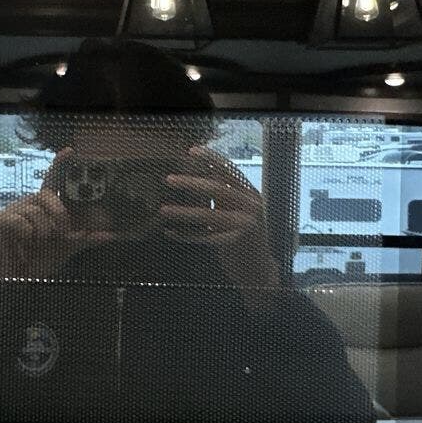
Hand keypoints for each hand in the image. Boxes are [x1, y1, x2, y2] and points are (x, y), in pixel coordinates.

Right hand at [0, 150, 114, 279]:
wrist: (16, 280)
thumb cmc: (39, 260)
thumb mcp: (67, 248)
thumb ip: (86, 239)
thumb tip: (111, 235)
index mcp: (45, 206)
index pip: (53, 180)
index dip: (59, 164)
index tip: (69, 152)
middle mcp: (30, 204)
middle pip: (47, 195)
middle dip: (59, 215)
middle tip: (62, 233)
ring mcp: (14, 209)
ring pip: (36, 211)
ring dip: (42, 232)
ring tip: (37, 244)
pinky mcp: (0, 219)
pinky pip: (20, 221)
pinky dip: (26, 236)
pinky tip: (22, 245)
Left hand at [160, 146, 277, 293]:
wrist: (259, 271)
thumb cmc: (245, 239)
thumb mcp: (238, 212)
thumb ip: (223, 196)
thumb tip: (197, 176)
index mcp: (251, 195)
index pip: (230, 171)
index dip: (211, 159)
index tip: (191, 151)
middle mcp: (251, 207)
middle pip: (218, 189)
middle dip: (191, 182)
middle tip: (168, 179)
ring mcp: (244, 225)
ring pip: (208, 215)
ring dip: (183, 212)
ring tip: (163, 210)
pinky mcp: (234, 244)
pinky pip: (203, 237)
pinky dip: (185, 235)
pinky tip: (169, 232)